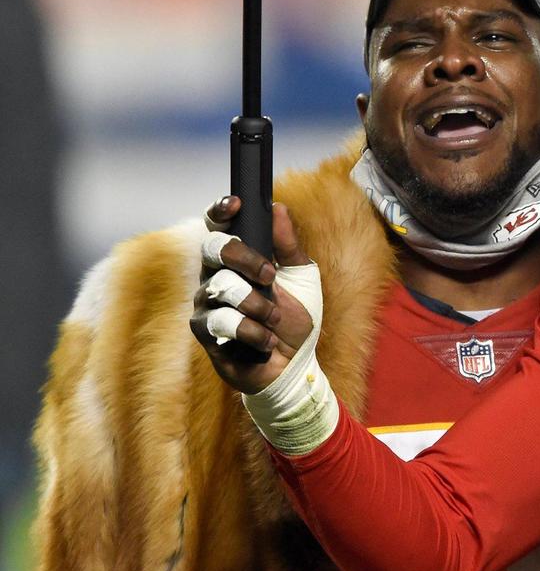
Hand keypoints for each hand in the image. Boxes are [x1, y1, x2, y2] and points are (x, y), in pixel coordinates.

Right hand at [190, 197, 319, 393]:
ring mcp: (206, 303)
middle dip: (244, 258)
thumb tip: (278, 208)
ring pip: (220, 287)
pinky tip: (265, 342)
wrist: (293, 366)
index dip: (220, 211)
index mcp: (238, 260)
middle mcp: (215, 275)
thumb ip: (289, 245)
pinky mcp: (204, 332)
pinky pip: (221, 321)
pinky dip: (251, 332)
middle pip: (212, 248)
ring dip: (257, 305)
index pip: (218, 227)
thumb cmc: (296, 319)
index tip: (235, 204)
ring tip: (274, 320)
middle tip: (269, 276)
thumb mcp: (303, 278)